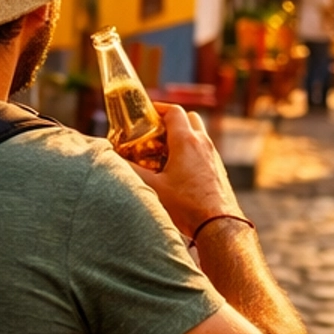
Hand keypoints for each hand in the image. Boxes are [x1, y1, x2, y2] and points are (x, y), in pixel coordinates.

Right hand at [128, 104, 239, 238]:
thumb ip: (131, 171)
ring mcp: (213, 156)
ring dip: (182, 136)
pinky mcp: (219, 170)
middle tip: (155, 132)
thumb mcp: (153, 187)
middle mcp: (203, 144)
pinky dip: (192, 151)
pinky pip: (204, 151)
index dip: (158, 109)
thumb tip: (114, 160)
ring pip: (198, 134)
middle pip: (189, 118)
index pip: (174, 112)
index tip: (146, 113)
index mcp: (186, 141)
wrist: (218, 225)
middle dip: (172, 121)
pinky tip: (179, 171)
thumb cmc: (186, 205)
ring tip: (164, 153)